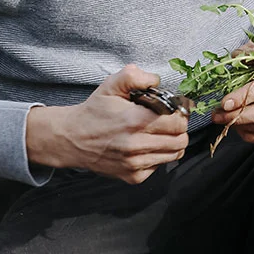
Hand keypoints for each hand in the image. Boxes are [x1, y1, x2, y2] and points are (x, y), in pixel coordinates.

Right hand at [26, 65, 189, 183]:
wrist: (72, 138)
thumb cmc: (94, 111)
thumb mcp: (111, 86)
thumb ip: (134, 76)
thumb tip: (156, 79)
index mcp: (134, 121)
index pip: (177, 122)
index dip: (180, 114)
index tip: (174, 109)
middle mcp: (136, 145)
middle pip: (180, 141)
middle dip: (179, 128)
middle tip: (169, 120)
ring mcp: (135, 164)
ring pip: (174, 155)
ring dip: (171, 142)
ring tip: (159, 132)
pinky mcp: (133, 177)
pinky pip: (159, 166)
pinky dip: (157, 155)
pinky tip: (145, 145)